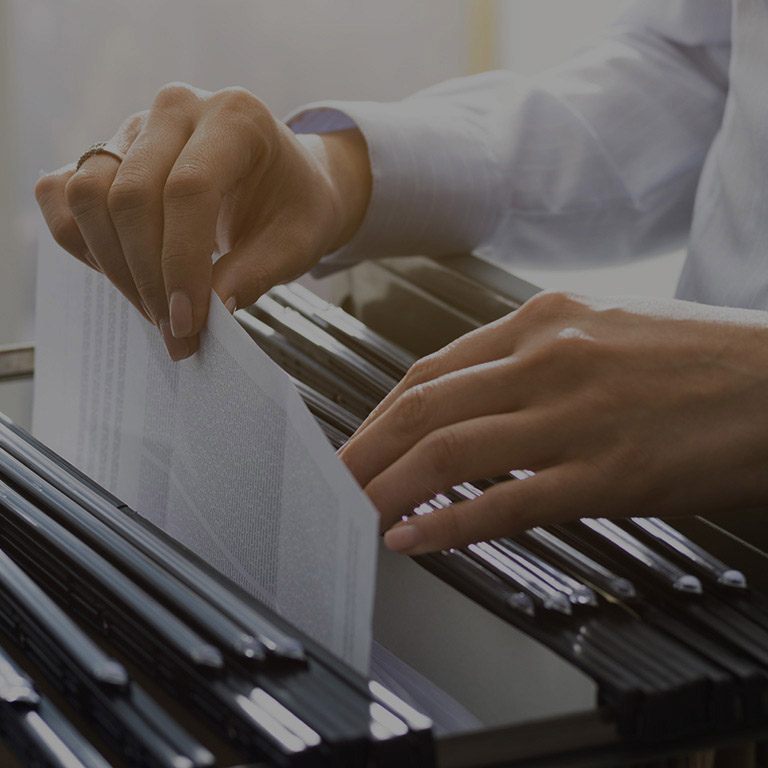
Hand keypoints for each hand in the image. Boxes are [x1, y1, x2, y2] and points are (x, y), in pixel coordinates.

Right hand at [35, 83, 370, 359]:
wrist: (286, 182)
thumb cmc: (296, 207)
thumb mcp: (298, 243)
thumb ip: (255, 274)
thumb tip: (206, 313)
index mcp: (235, 118)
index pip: (188, 189)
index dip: (181, 263)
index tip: (188, 321)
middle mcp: (178, 109)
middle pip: (132, 195)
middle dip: (148, 277)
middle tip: (175, 330)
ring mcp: (135, 127)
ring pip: (89, 195)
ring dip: (114, 266)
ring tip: (155, 310)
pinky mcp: (107, 152)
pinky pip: (63, 194)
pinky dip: (81, 241)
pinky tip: (122, 275)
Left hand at [339, 291, 767, 553]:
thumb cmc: (701, 359)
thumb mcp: (604, 332)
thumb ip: (534, 360)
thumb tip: (476, 400)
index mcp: (543, 320)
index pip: (430, 370)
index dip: (379, 412)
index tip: (359, 441)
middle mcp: (548, 359)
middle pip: (421, 408)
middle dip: (362, 450)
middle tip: (328, 481)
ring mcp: (575, 416)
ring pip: (448, 452)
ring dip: (387, 488)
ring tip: (351, 514)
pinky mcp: (607, 473)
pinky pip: (506, 503)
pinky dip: (448, 526)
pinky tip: (414, 540)